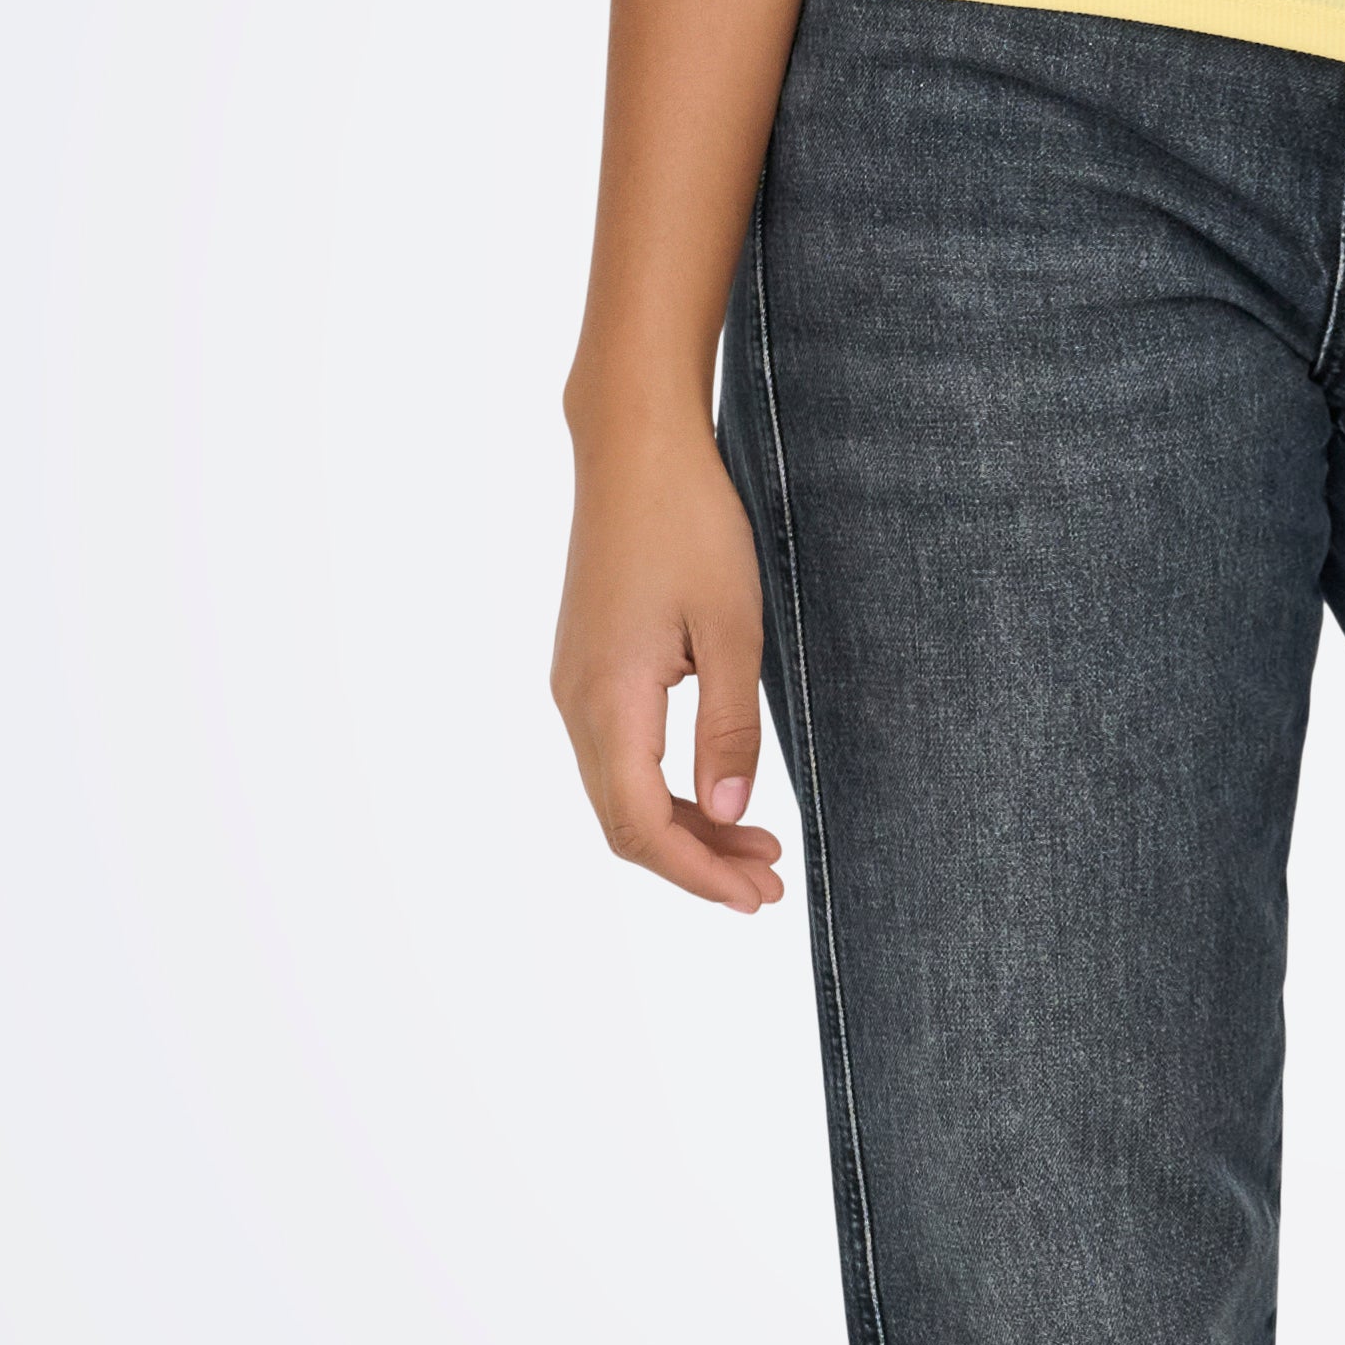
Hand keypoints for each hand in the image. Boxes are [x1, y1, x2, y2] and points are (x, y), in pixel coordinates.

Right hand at [553, 400, 788, 914]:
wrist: (634, 447)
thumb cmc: (690, 523)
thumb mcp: (733, 628)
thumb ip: (729, 728)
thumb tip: (730, 812)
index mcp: (608, 698)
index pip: (640, 824)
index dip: (698, 872)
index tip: (757, 896)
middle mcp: (575, 701)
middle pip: (623, 822)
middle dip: (695, 862)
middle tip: (769, 883)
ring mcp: (574, 684)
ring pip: (619, 790)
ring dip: (683, 828)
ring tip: (757, 846)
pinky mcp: (587, 667)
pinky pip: (618, 754)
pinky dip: (665, 787)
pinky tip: (716, 791)